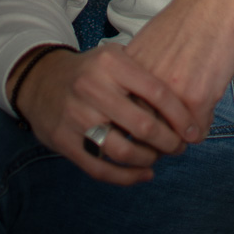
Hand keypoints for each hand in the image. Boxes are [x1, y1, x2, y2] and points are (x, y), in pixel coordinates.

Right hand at [10, 42, 198, 185]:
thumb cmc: (90, 70)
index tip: (193, 130)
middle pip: (143, 125)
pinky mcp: (63, 141)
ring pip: (122, 151)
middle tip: (180, 146)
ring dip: (148, 159)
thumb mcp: (114, 56)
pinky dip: (126, 177)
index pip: (157, 92)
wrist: (40, 79)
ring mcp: (76, 117)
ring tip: (159, 157)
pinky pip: (99, 168)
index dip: (180, 116)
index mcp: (111, 64)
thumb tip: (187, 101)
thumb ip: (144, 72)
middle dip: (169, 142)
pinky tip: (143, 174)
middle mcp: (92, 89)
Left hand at [125, 0, 233, 138]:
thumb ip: (142, 74)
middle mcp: (142, 86)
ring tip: (190, 125)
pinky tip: (207, 107)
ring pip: (172, 138)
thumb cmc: (190, 18)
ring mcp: (168, 95)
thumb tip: (140, 104)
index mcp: (128, 71)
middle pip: (143, 133)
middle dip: (157, 141)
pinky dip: (203, 126)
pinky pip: (197, 132)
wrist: (220, 0)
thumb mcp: (151, 43)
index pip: (120, 117)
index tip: (147, 131)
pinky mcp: (196, 99)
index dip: (135, 129)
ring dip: (181, 137)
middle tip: (170, 138)